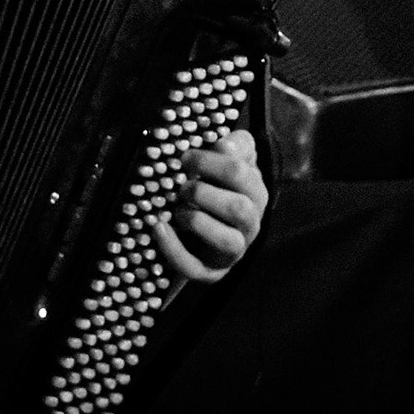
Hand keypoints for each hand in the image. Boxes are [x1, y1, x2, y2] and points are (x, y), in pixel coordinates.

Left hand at [148, 128, 268, 283]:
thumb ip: (235, 147)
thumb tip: (226, 142)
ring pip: (228, 242)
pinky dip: (174, 249)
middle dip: (204, 193)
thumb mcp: (230, 162)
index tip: (184, 158)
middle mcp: (250, 223)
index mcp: (255, 192)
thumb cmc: (217, 187)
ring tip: (178, 209)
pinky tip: (158, 228)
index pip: (241, 173)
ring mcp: (233, 250)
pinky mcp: (211, 271)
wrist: (207, 230)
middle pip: (240, 209)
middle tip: (182, 186)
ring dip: (198, 221)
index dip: (209, 162)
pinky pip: (195, 268)